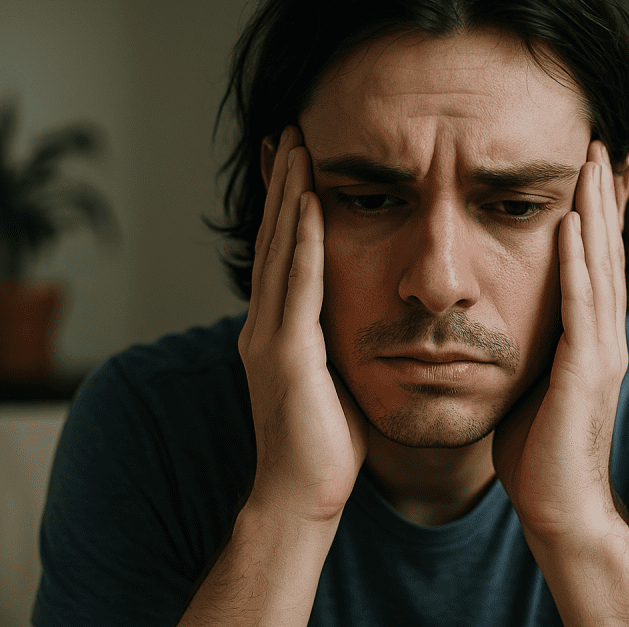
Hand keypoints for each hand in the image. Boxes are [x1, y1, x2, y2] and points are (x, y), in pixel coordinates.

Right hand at [238, 125, 368, 523]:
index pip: (283, 253)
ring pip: (279, 250)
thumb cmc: (327, 443)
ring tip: (297, 146)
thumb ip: (337, 340)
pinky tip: (307, 202)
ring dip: (287, 195)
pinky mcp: (284, 353)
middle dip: (282, 184)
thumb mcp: (334, 377)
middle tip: (290, 132)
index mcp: (278, 330)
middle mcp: (265, 325)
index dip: (288, 206)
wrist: (303, 495)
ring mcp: (268, 337)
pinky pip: (296, 285)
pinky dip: (300, 240)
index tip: (300, 162)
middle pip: (274, 239)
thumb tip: (363, 315)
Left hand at [492, 140, 628, 540]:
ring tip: (593, 163)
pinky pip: (581, 306)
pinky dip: (577, 263)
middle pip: (605, 252)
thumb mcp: (530, 384)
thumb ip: (528, 347)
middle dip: (603, 197)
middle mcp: (604, 337)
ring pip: (601, 267)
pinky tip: (572, 225)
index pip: (593, 263)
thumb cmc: (537, 453)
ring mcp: (602, 352)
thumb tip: (499, 322)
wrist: (559, 509)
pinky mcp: (588, 372)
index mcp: (589, 339)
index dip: (596, 215)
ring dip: (597, 212)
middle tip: (600, 145)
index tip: (590, 171)